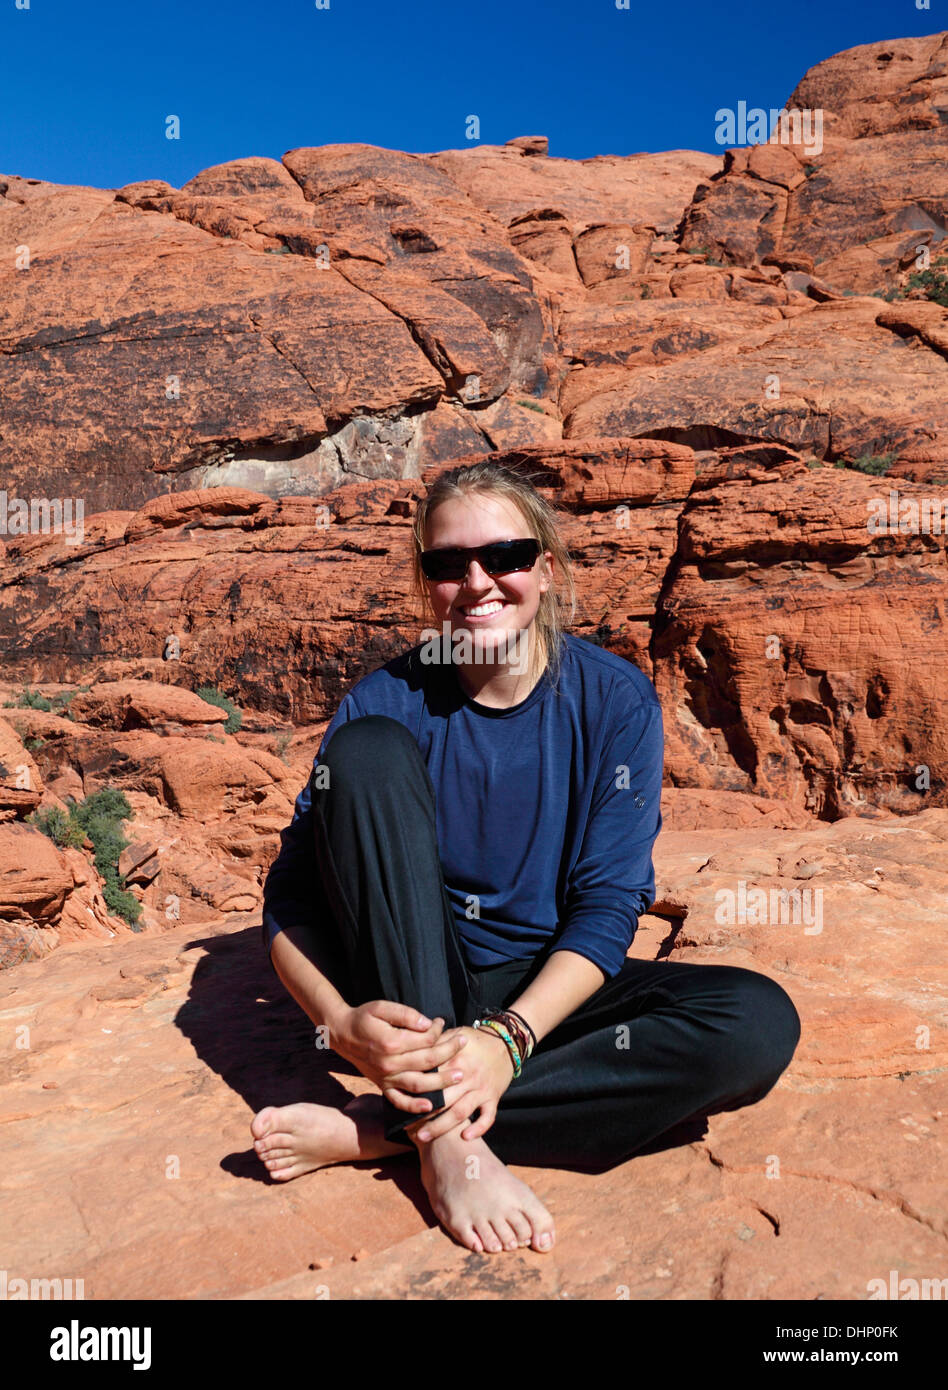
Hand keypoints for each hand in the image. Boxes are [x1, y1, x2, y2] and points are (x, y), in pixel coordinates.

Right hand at [332, 1001, 468, 1115]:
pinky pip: (399, 1101)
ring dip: (441, 1082)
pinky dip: (414, 1106)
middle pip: (427, 1060)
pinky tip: (430, 1106)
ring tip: (460, 1075)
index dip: (437, 1030)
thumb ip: (405, 1015)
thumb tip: (428, 1024)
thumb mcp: (381, 1007)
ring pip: (418, 1084)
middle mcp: (389, 1063)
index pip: (424, 1039)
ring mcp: (386, 1077)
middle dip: (449, 1052)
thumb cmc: (363, 1017)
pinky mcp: (383, 1085)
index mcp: (391, 1042)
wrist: (342, 1034)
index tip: (443, 1022)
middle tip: (464, 1043)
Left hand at [406, 1025, 514, 1144]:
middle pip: (442, 1100)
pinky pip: (487, 1117)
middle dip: (423, 1115)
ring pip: (460, 1112)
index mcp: (454, 1060)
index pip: (430, 1078)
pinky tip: (465, 1137)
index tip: (400, 1101)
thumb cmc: (476, 1040)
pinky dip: (478, 1128)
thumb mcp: (455, 1034)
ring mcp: (481, 1088)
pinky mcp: (493, 1097)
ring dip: (441, 1127)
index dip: (414, 1091)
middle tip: (406, 1126)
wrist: (506, 1042)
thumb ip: (434, 1043)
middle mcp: (467, 1076)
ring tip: (423, 1136)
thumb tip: (411, 1051)